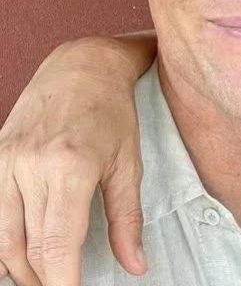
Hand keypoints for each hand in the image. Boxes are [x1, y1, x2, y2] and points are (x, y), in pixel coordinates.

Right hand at [0, 38, 149, 284]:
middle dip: (44, 279)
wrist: (82, 66)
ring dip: (20, 266)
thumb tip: (136, 267)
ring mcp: (5, 160)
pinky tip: (18, 255)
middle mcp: (29, 166)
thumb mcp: (129, 166)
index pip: (56, 246)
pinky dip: (1, 241)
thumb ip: (128, 220)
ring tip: (44, 278)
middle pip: (26, 248)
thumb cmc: (113, 114)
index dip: (63, 282)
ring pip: (1, 236)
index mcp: (69, 169)